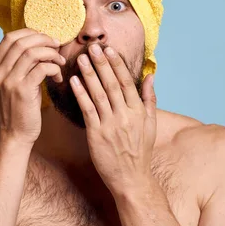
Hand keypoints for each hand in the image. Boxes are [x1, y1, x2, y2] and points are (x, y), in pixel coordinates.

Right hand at [0, 28, 65, 145]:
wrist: (14, 135)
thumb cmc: (18, 108)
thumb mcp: (12, 83)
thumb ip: (18, 64)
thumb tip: (38, 43)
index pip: (9, 37)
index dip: (30, 33)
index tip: (45, 38)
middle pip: (22, 42)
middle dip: (44, 40)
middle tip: (57, 47)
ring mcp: (9, 81)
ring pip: (33, 53)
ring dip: (51, 54)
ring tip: (59, 62)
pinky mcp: (22, 91)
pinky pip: (42, 68)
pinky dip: (54, 68)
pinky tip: (58, 77)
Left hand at [69, 44, 156, 195]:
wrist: (131, 178)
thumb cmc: (140, 150)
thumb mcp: (150, 124)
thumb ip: (149, 98)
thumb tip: (151, 75)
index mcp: (138, 111)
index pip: (126, 82)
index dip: (117, 64)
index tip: (109, 49)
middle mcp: (125, 116)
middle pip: (111, 84)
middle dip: (101, 64)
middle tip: (92, 47)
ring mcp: (110, 125)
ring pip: (98, 94)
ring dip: (89, 74)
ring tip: (81, 59)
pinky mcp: (97, 135)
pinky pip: (87, 110)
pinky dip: (80, 94)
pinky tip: (73, 82)